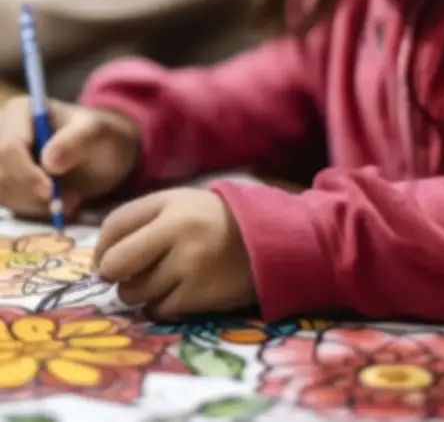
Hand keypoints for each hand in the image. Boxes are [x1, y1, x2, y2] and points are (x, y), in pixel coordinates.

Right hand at [0, 97, 140, 216]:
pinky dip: (34, 210)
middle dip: (33, 193)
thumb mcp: (98, 134)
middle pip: (0, 172)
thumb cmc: (102, 137)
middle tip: (72, 200)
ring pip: (2, 191)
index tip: (50, 192)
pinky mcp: (6, 179)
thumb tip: (49, 163)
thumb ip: (77, 142)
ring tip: (73, 200)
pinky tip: (61, 205)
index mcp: (20, 112)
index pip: (9, 148)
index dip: (26, 174)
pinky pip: (9, 202)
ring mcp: (1, 158)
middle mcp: (2, 132)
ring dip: (35, 205)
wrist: (105, 153)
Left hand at [94, 188, 255, 319]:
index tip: (109, 260)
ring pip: (134, 292)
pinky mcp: (200, 294)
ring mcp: (189, 265)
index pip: (114, 226)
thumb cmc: (219, 223)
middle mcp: (177, 232)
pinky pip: (159, 309)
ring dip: (141, 292)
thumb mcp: (182, 205)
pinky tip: (180, 294)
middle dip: (115, 274)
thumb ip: (142, 220)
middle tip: (129, 276)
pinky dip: (163, 306)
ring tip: (163, 283)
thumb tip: (101, 261)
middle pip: (115, 263)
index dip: (102, 248)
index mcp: (170, 204)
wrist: (272, 243)